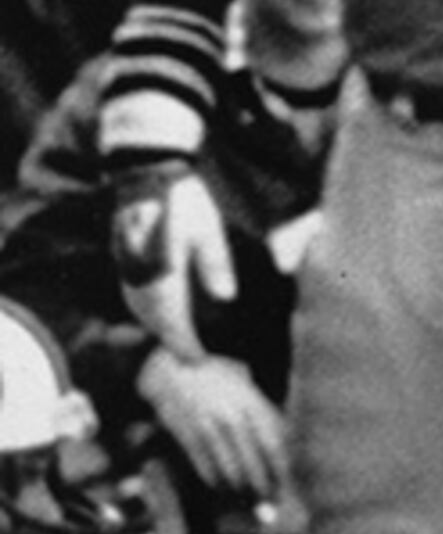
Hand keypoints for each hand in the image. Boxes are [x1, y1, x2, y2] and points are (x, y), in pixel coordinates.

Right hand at [110, 159, 236, 363]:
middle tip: (193, 358)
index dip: (185, 343)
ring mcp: (127, 269)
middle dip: (172, 340)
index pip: (172, 320)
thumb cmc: (184, 199)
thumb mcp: (208, 230)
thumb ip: (215, 265)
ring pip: (140, 311)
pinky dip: (147, 311)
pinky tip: (161, 314)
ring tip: (179, 341)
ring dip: (159, 328)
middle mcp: (139, 276)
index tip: (199, 360)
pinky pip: (134, 296)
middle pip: (154, 320)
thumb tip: (226, 298)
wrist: (146, 173)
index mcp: (161, 271)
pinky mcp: (124, 260)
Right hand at [139, 350, 286, 500]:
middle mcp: (234, 414)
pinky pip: (204, 464)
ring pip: (228, 467)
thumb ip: (262, 411)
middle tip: (267, 512)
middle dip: (260, 489)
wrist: (172, 366)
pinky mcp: (186, 433)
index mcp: (253, 402)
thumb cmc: (214, 379)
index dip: (278, 470)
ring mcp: (209, 424)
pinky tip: (222, 492)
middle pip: (253, 461)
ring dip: (238, 491)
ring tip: (245, 506)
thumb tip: (282, 441)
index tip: (282, 489)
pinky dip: (214, 481)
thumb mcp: (244, 388)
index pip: (273, 443)